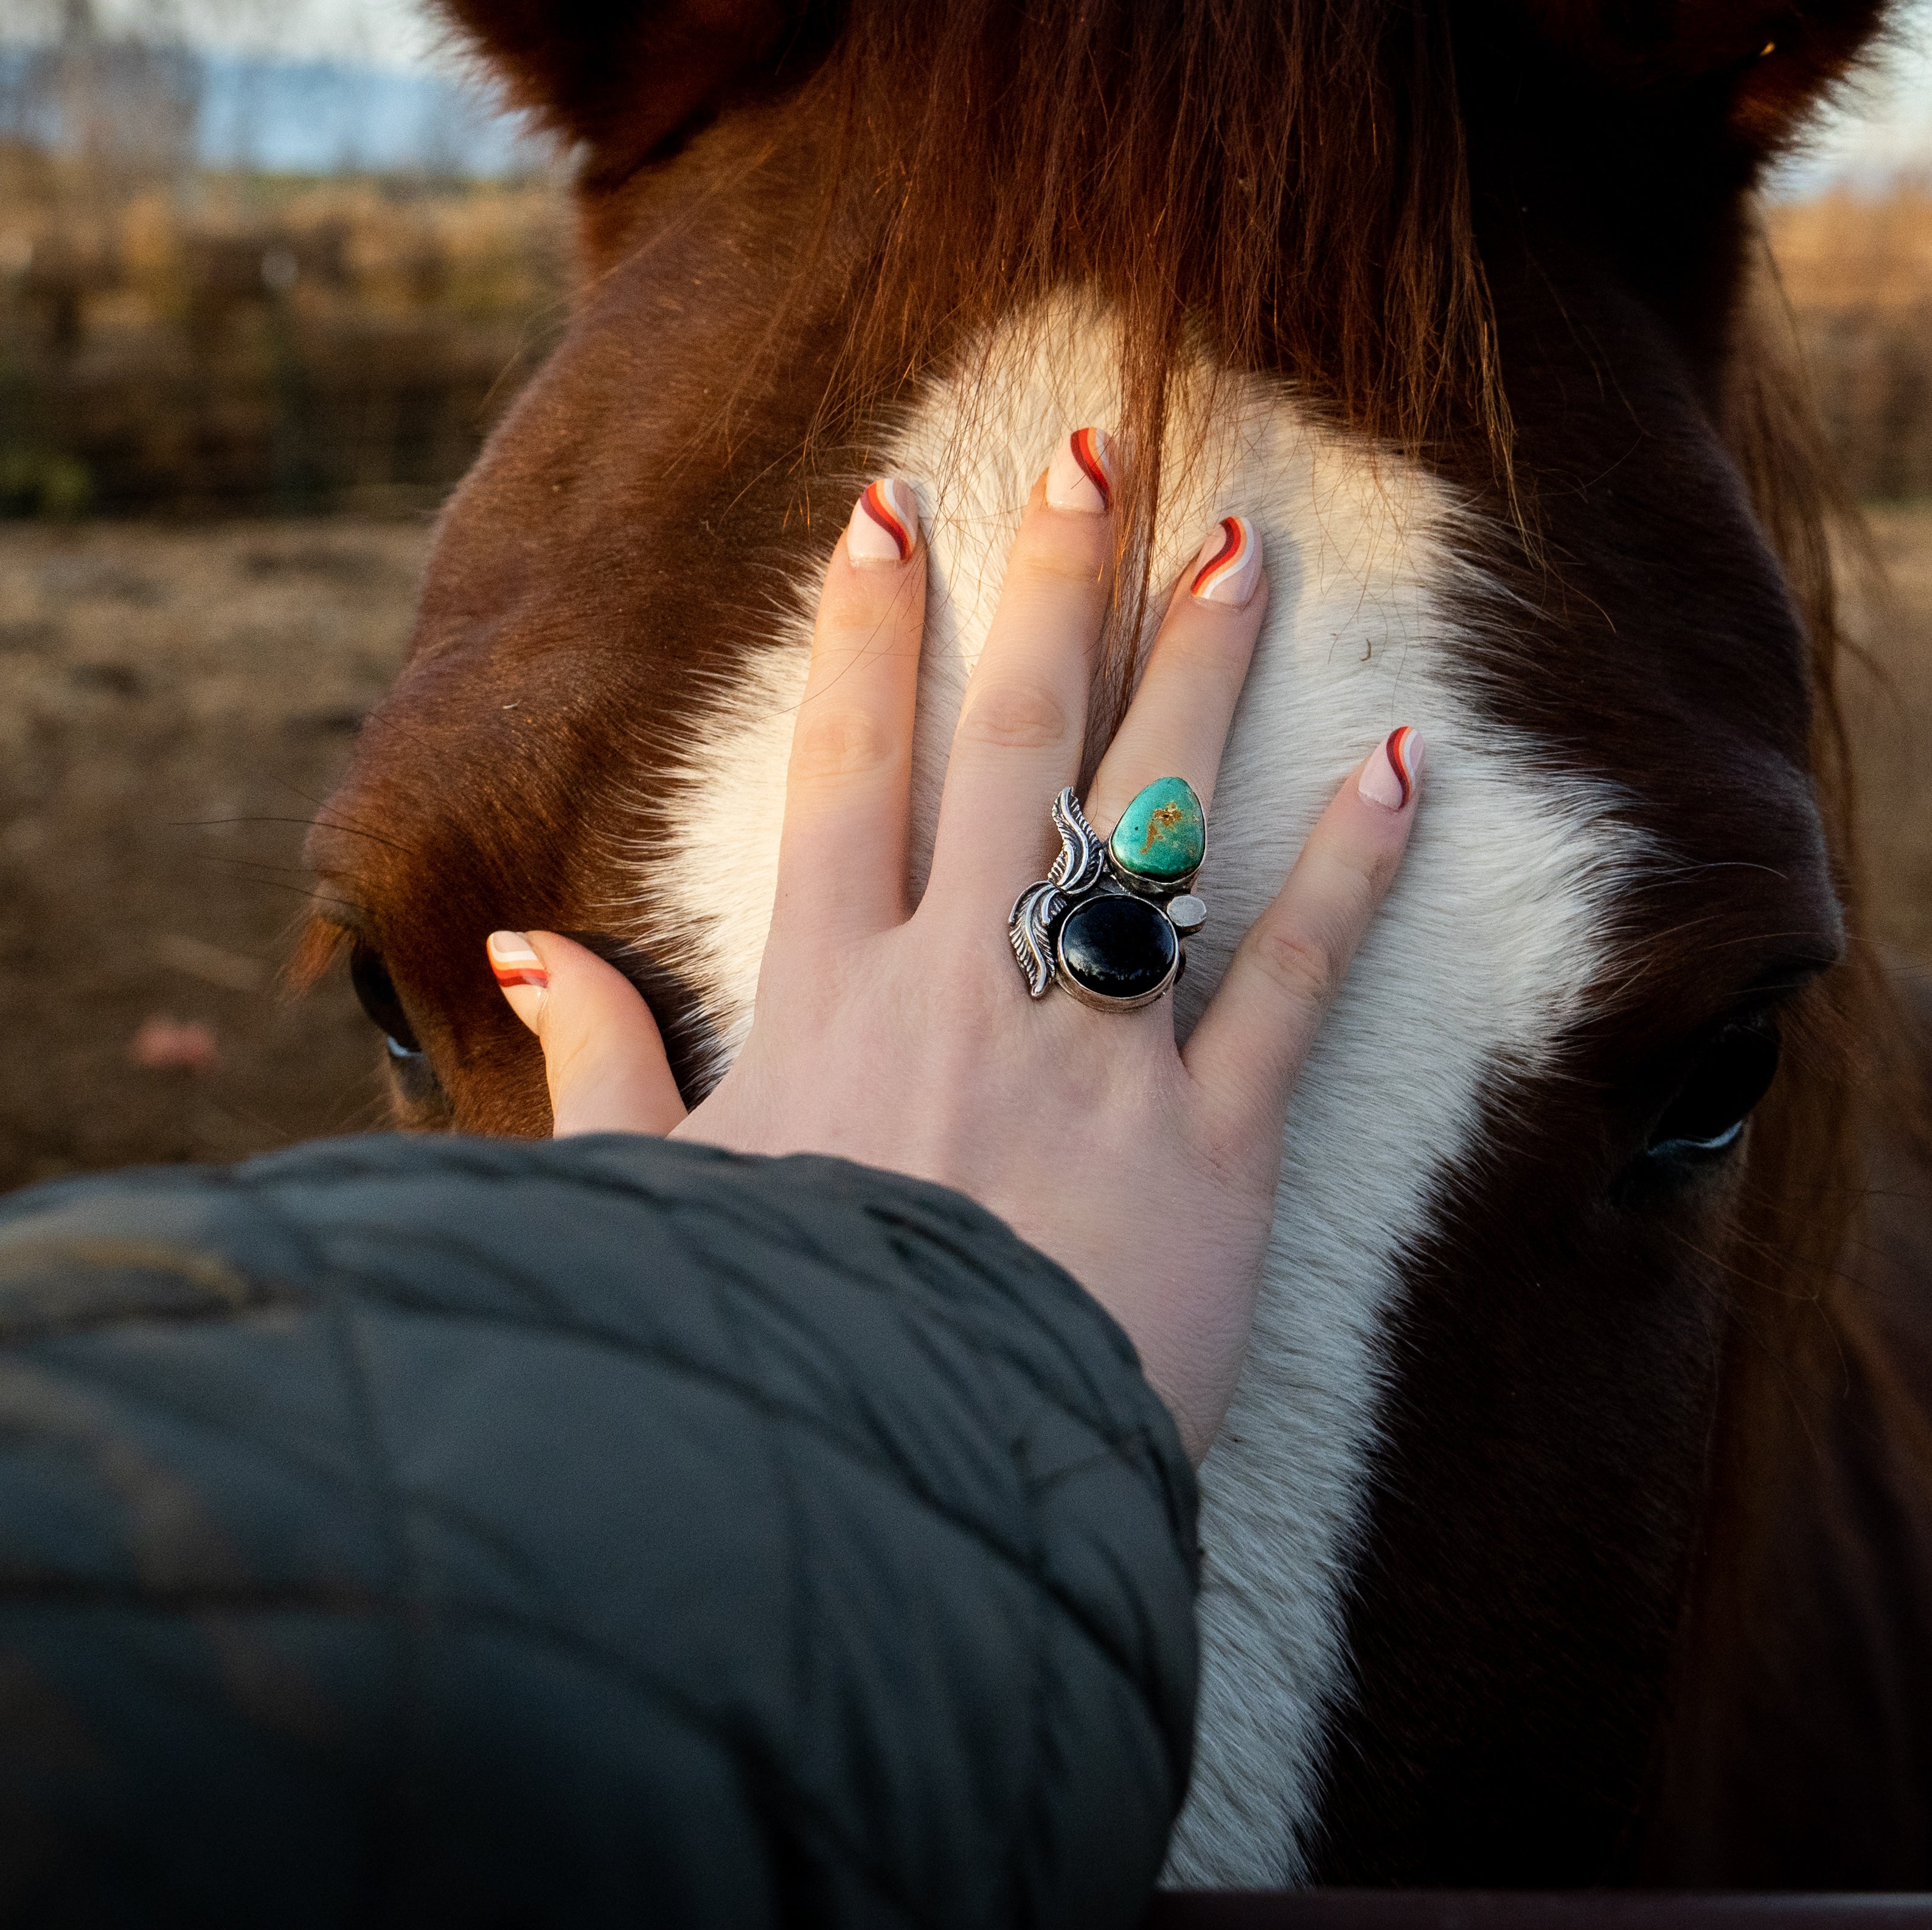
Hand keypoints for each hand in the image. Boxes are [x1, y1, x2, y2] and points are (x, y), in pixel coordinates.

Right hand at [479, 433, 1420, 1456]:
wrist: (886, 1486)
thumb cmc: (762, 1347)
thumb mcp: (660, 1200)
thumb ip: (606, 1066)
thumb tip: (534, 951)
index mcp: (832, 990)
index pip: (850, 768)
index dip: (866, 633)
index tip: (888, 509)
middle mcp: (965, 985)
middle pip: (1015, 744)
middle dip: (1052, 585)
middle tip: (1101, 446)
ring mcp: (1096, 1053)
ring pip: (1156, 821)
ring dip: (1201, 673)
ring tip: (1244, 546)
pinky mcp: (1212, 1145)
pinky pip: (1294, 982)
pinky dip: (1348, 872)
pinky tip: (1397, 763)